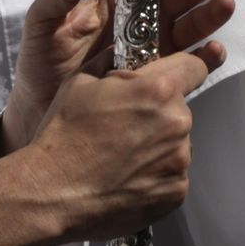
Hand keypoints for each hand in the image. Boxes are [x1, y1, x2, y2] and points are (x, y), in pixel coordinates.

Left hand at [1, 0, 234, 153]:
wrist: (37, 111)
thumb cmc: (41, 61)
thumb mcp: (43, 20)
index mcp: (119, 1)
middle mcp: (143, 21)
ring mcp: (155, 50)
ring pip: (191, 27)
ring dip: (209, 15)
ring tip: (224, 5)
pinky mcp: (160, 79)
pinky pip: (190, 67)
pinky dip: (206, 58)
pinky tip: (215, 49)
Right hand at [19, 52, 216, 243]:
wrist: (51, 192)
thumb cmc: (63, 136)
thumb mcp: (82, 80)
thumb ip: (115, 62)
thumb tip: (128, 53)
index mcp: (158, 89)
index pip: (193, 67)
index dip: (182, 69)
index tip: (172, 79)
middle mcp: (177, 123)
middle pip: (180, 108)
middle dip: (158, 112)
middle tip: (125, 127)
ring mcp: (179, 160)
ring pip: (178, 143)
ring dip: (158, 145)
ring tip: (122, 157)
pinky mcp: (176, 192)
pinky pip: (173, 174)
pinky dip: (156, 175)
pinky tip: (127, 177)